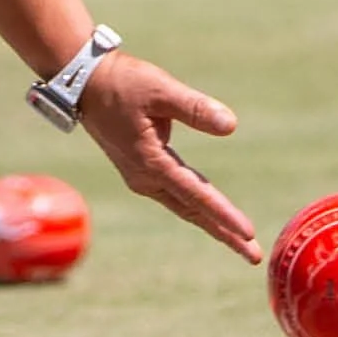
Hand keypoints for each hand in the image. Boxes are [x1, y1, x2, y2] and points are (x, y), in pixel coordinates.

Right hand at [74, 53, 260, 262]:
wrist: (84, 81)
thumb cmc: (123, 82)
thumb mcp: (160, 89)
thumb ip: (195, 108)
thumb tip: (231, 126)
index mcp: (151, 162)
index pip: (196, 195)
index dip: (224, 215)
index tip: (249, 235)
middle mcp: (145, 178)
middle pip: (192, 211)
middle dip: (224, 233)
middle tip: (254, 255)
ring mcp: (140, 177)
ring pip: (184, 206)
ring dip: (212, 222)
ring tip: (240, 240)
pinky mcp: (140, 170)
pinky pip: (175, 195)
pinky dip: (196, 207)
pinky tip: (209, 212)